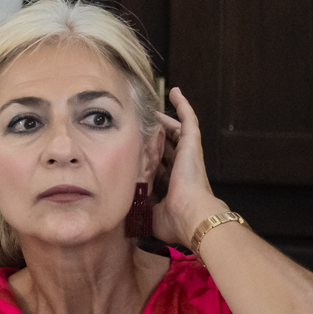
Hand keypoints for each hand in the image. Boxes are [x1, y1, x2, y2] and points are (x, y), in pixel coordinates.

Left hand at [150, 86, 228, 246]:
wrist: (190, 216)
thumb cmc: (172, 221)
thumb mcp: (148, 215)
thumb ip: (137, 209)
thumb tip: (121, 211)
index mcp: (171, 184)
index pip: (158, 166)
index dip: (148, 158)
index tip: (135, 151)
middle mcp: (180, 167)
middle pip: (166, 146)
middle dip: (154, 137)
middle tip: (140, 126)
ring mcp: (187, 155)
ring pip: (175, 131)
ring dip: (164, 120)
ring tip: (151, 110)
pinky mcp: (191, 145)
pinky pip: (189, 120)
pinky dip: (183, 106)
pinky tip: (174, 92)